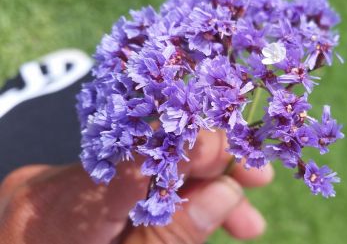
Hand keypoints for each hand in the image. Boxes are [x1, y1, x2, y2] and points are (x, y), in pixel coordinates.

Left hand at [0, 129, 273, 243]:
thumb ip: (173, 234)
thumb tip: (226, 194)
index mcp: (58, 213)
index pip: (136, 159)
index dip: (194, 149)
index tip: (242, 161)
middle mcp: (50, 185)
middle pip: (146, 156)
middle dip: (207, 170)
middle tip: (257, 183)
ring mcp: (52, 184)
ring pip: (141, 166)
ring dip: (193, 186)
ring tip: (241, 218)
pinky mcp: (63, 189)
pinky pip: (124, 178)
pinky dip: (163, 194)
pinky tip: (198, 208)